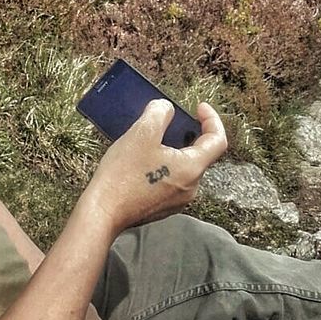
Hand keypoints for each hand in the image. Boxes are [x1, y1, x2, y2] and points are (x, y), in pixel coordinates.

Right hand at [88, 99, 225, 235]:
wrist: (103, 212)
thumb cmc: (122, 175)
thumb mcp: (141, 133)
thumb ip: (159, 113)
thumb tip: (166, 109)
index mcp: (192, 168)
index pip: (218, 140)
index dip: (212, 119)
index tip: (200, 108)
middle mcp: (191, 187)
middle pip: (200, 154)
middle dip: (188, 133)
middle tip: (170, 121)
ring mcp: (177, 200)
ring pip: (184, 167)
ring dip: (173, 149)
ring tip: (152, 139)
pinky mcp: (163, 206)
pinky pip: (171, 179)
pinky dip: (164, 165)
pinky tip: (143, 160)